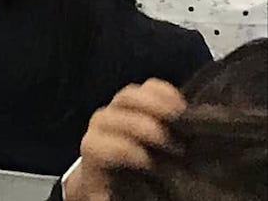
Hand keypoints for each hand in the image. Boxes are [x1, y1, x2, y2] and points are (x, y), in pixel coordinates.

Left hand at [63, 79, 185, 200]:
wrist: (110, 169)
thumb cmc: (115, 185)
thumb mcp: (111, 195)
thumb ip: (112, 195)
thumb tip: (112, 199)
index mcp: (93, 150)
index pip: (100, 145)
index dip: (123, 150)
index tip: (147, 162)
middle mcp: (101, 124)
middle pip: (115, 115)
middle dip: (142, 126)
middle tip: (173, 145)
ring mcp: (118, 108)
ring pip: (129, 96)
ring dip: (154, 105)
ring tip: (180, 120)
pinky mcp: (137, 100)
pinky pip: (147, 87)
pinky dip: (164, 92)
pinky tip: (182, 104)